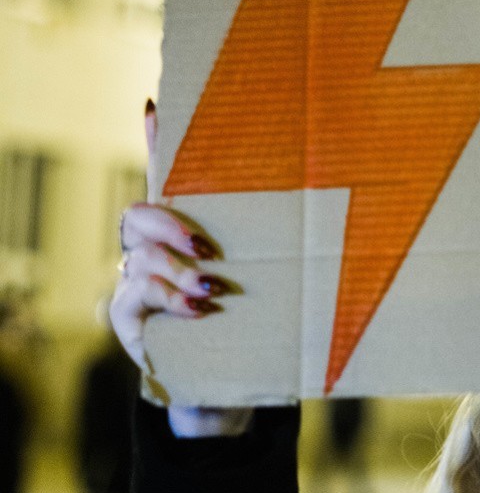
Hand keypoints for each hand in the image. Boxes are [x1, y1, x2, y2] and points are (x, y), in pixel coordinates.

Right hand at [109, 101, 252, 437]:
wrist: (226, 384)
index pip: (163, 178)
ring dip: (176, 270)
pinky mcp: (127, 317)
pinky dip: (170, 299)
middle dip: (170, 223)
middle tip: (205, 244)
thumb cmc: (249, 325)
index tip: (156, 107)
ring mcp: (133, 283)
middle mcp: (149, 251)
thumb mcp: (268, 283)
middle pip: (139, 214)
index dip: (155, 142)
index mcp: (183, 234)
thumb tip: (339, 206)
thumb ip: (283, 250)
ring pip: (138, 256)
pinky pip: (136, 294)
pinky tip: (200, 309)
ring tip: (210, 286)